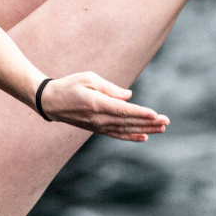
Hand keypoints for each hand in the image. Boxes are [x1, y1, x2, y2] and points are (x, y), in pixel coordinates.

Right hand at [39, 72, 168, 141]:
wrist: (50, 102)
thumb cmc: (70, 85)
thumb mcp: (88, 78)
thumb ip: (110, 88)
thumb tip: (129, 96)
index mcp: (96, 103)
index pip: (122, 111)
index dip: (140, 113)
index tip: (155, 114)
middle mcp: (98, 118)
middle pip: (128, 122)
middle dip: (148, 122)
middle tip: (166, 121)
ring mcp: (97, 126)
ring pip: (125, 130)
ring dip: (144, 129)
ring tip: (161, 128)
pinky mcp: (96, 129)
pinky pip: (117, 134)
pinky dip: (131, 137)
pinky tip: (144, 137)